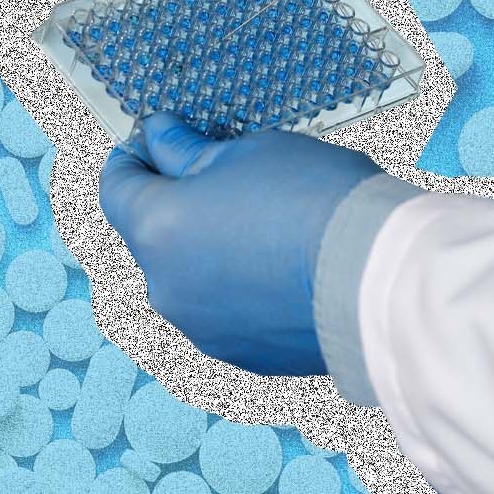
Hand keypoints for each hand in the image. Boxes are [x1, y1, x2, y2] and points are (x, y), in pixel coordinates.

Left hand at [99, 114, 382, 375]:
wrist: (378, 279)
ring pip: (188, 276)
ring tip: (266, 222)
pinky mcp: (242, 354)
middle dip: (178, 203)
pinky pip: (224, 309)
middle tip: (225, 174)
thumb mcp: (249, 151)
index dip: (133, 157)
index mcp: (157, 231)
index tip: (156, 141)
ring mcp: (202, 328)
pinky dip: (239, 285)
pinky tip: (282, 263)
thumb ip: (190, 151)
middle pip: (152, 236)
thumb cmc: (316, 202)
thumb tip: (160, 139)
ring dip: (210, 248)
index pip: (115, 188)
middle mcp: (166, 288)